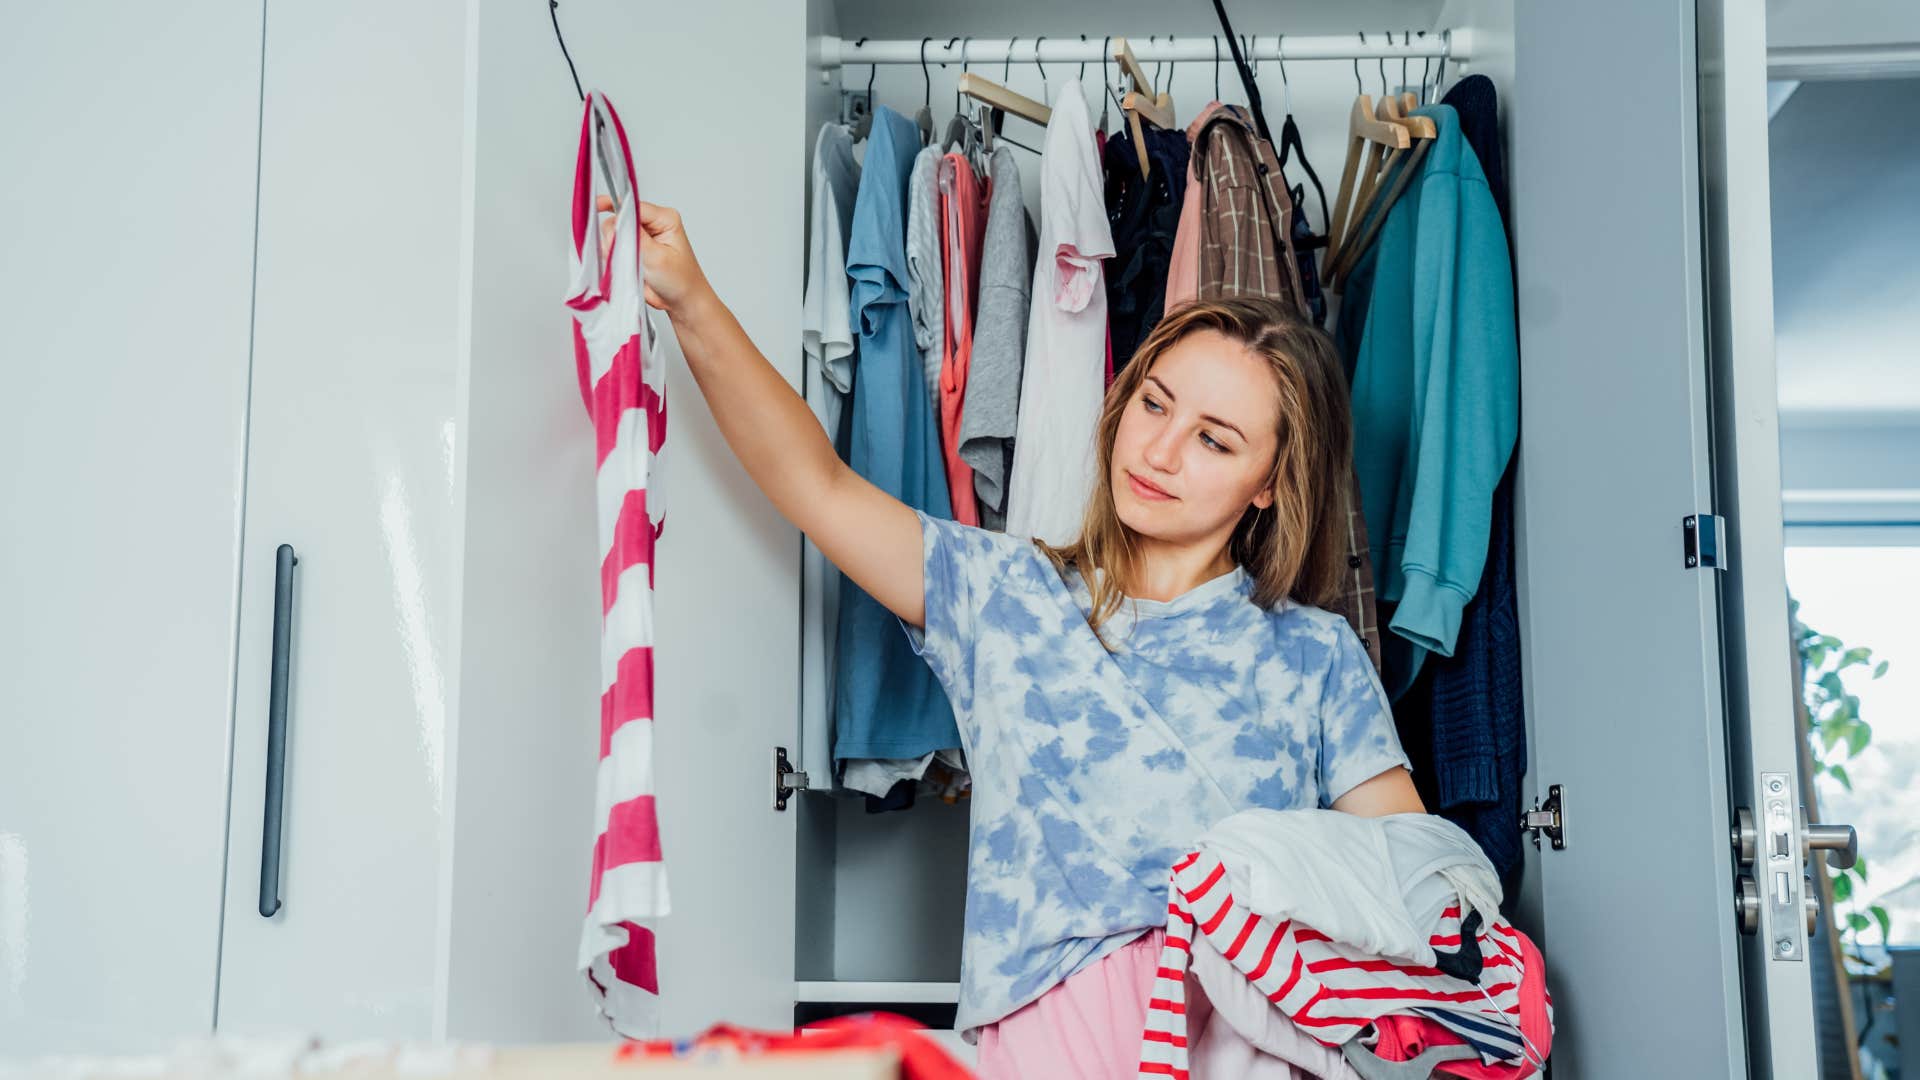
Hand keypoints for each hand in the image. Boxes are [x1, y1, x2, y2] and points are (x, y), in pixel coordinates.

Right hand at [594, 196, 710, 314]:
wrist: (683, 302)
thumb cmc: (681, 281)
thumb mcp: (657, 258)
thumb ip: (635, 239)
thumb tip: (615, 224)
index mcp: (664, 219)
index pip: (634, 205)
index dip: (614, 207)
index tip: (597, 206)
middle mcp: (652, 224)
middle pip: (620, 218)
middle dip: (614, 236)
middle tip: (618, 254)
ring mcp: (642, 237)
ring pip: (614, 233)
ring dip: (613, 249)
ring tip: (625, 265)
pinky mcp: (634, 250)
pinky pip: (614, 247)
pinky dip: (613, 257)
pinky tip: (621, 267)